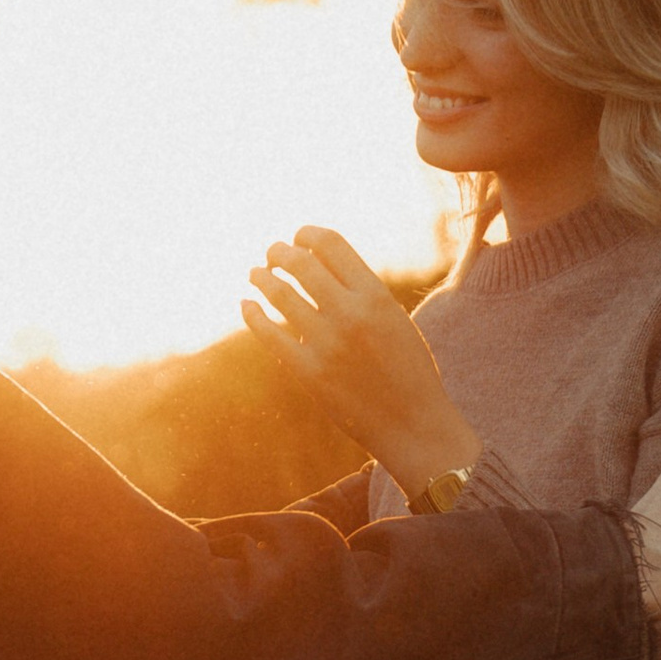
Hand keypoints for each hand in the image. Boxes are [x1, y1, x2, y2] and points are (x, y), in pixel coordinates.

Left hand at [244, 228, 478, 494]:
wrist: (413, 425)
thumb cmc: (407, 371)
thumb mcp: (394, 320)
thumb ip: (361, 294)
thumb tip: (319, 266)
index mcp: (376, 296)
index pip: (331, 244)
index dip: (307, 234)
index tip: (298, 238)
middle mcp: (351, 315)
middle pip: (300, 263)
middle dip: (279, 252)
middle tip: (272, 254)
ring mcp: (328, 344)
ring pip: (279, 294)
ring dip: (262, 277)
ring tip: (255, 274)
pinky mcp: (309, 373)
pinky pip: (269, 334)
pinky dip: (253, 314)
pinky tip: (247, 305)